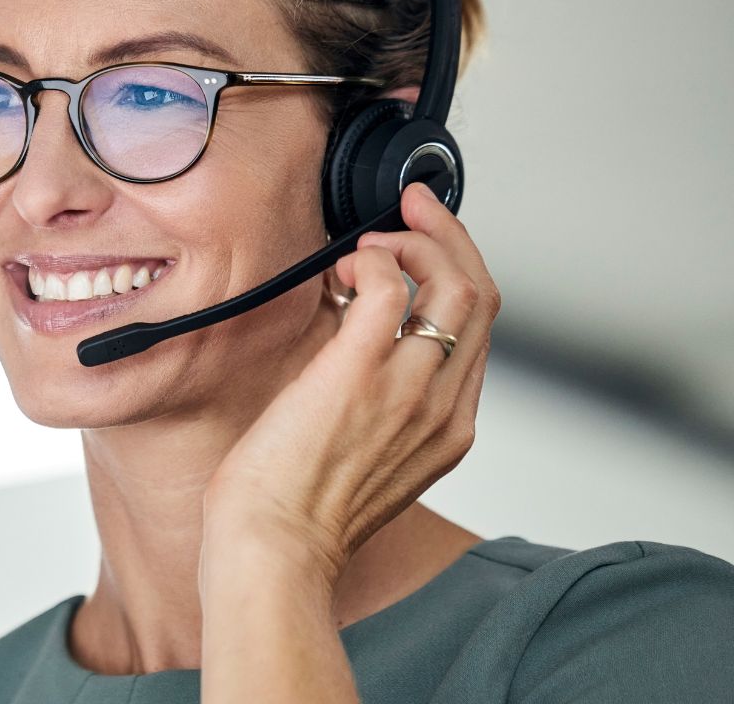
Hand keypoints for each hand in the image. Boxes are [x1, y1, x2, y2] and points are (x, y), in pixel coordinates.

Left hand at [201, 181, 500, 583]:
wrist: (275, 548)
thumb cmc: (297, 511)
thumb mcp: (364, 455)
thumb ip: (376, 399)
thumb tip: (349, 328)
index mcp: (448, 427)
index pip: (478, 329)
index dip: (456, 272)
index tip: (425, 242)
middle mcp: (441, 405)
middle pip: (480, 295)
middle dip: (449, 237)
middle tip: (412, 208)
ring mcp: (408, 386)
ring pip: (453, 283)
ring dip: (414, 242)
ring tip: (369, 244)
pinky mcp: (360, 371)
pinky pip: (390, 287)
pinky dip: (372, 260)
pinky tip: (343, 266)